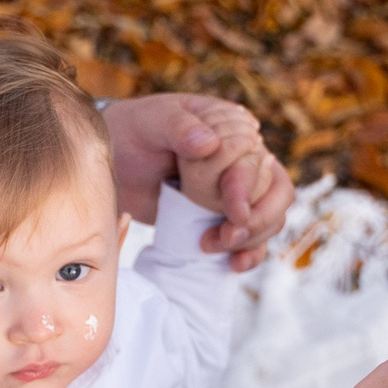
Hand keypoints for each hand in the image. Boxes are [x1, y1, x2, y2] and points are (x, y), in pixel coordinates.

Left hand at [102, 94, 296, 272]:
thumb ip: (178, 127)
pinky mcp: (224, 218)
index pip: (258, 160)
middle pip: (277, 193)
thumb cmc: (130, 134)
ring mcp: (236, 191)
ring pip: (270, 219)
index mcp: (232, 128)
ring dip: (251, 239)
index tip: (233, 211)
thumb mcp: (149, 123)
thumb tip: (209, 144)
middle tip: (226, 235)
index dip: (247, 187)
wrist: (111, 166)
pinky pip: (253, 239)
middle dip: (256, 219)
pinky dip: (250, 254)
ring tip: (211, 245)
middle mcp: (243, 158)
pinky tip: (233, 264)